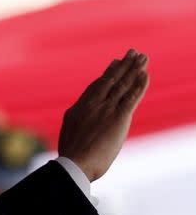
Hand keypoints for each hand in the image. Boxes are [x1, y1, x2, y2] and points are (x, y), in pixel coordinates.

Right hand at [58, 49, 149, 181]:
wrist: (75, 162)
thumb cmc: (71, 152)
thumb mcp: (69, 130)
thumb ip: (78, 119)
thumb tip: (76, 113)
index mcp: (81, 106)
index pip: (98, 85)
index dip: (109, 73)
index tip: (116, 62)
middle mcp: (94, 103)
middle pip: (112, 79)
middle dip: (124, 65)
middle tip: (133, 52)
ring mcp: (106, 108)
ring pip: (123, 84)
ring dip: (135, 70)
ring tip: (143, 58)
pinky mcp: (119, 117)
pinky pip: (132, 97)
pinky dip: (139, 85)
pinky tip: (145, 75)